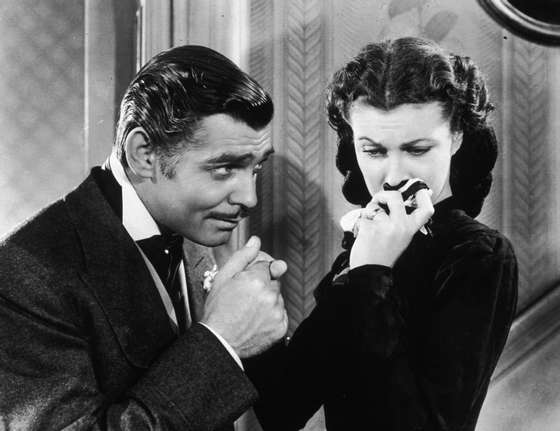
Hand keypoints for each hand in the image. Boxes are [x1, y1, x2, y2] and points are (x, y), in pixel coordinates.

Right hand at [201, 236, 288, 357]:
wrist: (219, 341)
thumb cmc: (218, 310)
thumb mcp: (224, 278)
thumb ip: (243, 256)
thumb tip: (255, 241)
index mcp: (257, 280)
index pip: (266, 266)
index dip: (255, 273)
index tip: (245, 283)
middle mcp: (270, 295)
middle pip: (273, 281)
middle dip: (262, 286)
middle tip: (245, 298)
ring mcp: (277, 312)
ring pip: (277, 298)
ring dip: (267, 301)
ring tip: (249, 311)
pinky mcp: (281, 327)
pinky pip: (281, 314)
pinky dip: (272, 316)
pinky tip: (256, 320)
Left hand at [349, 189, 433, 268]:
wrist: (370, 271)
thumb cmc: (383, 254)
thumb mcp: (401, 238)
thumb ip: (402, 221)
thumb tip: (400, 202)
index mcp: (410, 229)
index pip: (426, 209)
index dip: (424, 196)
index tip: (420, 190)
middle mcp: (399, 226)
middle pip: (395, 196)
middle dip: (383, 195)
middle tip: (378, 201)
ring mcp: (384, 226)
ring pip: (373, 206)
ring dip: (368, 213)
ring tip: (371, 226)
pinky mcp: (369, 228)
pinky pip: (362, 216)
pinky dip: (360, 223)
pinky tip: (363, 234)